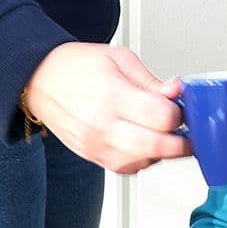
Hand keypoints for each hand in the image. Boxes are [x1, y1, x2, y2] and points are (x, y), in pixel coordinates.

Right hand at [21, 43, 189, 174]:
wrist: (40, 81)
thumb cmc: (75, 67)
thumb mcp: (118, 58)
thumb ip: (150, 80)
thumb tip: (177, 91)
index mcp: (112, 95)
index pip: (162, 116)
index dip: (180, 113)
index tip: (182, 106)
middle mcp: (103, 125)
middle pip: (158, 146)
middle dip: (181, 141)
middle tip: (187, 130)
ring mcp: (97, 145)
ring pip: (145, 162)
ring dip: (163, 152)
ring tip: (165, 134)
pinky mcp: (94, 157)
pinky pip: (128, 169)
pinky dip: (144, 160)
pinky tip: (146, 144)